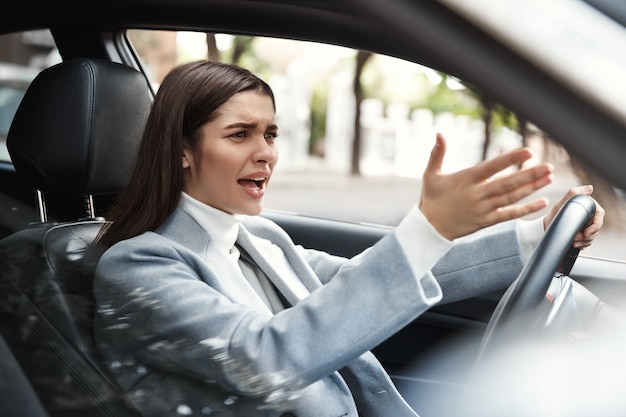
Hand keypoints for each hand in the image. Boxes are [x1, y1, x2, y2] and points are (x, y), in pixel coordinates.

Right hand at [420, 133, 553, 239]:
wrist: (428, 229)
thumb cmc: (431, 200)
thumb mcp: (430, 175)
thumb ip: (437, 154)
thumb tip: (439, 134)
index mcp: (466, 179)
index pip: (492, 166)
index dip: (510, 158)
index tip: (528, 151)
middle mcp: (477, 194)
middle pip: (507, 183)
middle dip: (529, 174)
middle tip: (548, 166)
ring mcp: (483, 208)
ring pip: (511, 197)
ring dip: (532, 188)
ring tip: (549, 179)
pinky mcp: (485, 221)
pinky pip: (509, 215)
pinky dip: (525, 209)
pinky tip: (541, 203)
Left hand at [543, 185, 604, 248]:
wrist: (547, 226)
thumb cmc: (555, 213)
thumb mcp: (562, 203)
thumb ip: (573, 193)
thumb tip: (590, 188)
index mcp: (588, 206)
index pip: (599, 216)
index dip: (595, 226)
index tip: (586, 233)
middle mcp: (590, 215)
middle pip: (597, 228)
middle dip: (587, 236)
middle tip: (576, 239)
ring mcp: (588, 225)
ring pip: (593, 236)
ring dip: (584, 242)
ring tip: (574, 242)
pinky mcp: (584, 233)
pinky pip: (588, 241)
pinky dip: (583, 245)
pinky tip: (576, 245)